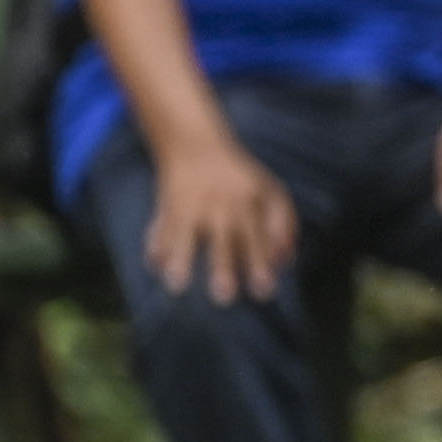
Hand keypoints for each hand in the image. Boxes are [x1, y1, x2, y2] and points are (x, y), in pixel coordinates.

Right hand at [144, 133, 297, 302]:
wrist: (194, 143)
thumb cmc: (239, 178)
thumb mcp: (269, 191)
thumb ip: (283, 224)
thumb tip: (287, 261)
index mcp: (247, 204)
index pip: (257, 238)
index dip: (260, 265)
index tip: (264, 292)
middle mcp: (219, 207)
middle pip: (221, 240)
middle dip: (223, 268)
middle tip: (223, 298)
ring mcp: (191, 206)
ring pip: (184, 236)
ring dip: (180, 260)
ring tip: (175, 286)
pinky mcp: (167, 206)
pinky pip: (160, 229)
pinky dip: (156, 246)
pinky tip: (155, 267)